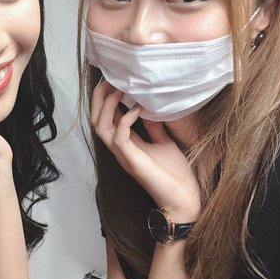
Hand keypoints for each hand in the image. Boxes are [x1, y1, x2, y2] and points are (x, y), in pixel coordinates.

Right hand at [91, 79, 200, 220]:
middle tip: (110, 79)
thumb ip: (154, 127)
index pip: (105, 117)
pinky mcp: (133, 161)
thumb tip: (149, 107)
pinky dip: (125, 120)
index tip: (113, 78)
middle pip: (95, 119)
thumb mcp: (164, 143)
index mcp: (125, 144)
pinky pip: (119, 136)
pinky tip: (137, 109)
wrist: (184, 200)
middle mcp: (119, 148)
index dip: (104, 97)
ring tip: (119, 89)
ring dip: (107, 105)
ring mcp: (124, 155)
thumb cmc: (174, 175)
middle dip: (99, 97)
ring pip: (100, 127)